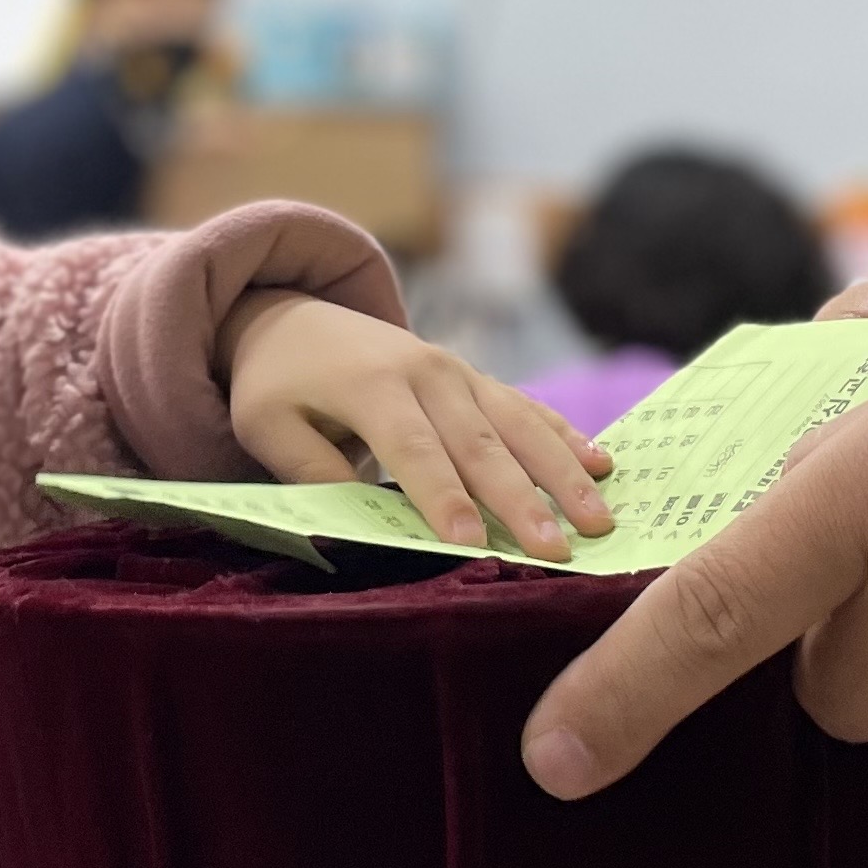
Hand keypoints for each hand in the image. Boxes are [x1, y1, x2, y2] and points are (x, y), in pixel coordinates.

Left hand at [221, 292, 614, 559]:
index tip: (472, 542)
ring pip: (517, 425)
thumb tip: (354, 516)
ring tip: (598, 516)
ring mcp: (457, 370)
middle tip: (558, 549)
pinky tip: (601, 464)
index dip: (442, 497)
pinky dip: (563, 436)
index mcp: (369, 385)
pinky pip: (525, 407)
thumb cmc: (277, 386)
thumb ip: (310, 468)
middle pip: (479, 444)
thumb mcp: (267, 426)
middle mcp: (424, 372)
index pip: (412, 450)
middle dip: (521, 500)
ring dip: (560, 473)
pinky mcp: (475, 378)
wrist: (294, 318)